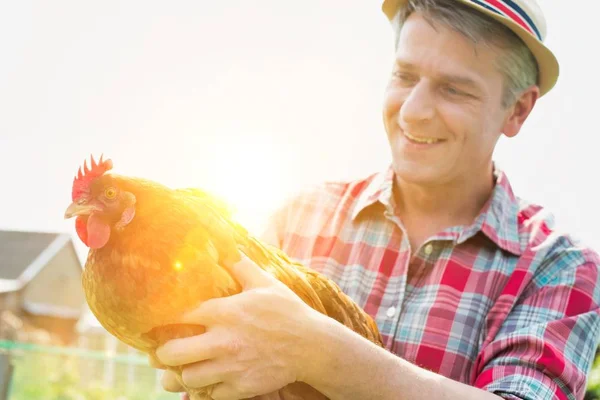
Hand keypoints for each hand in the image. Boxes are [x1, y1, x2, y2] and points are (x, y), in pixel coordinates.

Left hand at [154, 254, 322, 399]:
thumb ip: (240, 265)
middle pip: (171, 353)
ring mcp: (231, 367)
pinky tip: (212, 379)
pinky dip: (208, 389)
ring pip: (187, 378)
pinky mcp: (241, 387)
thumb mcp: (264, 283)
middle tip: (167, 351)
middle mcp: (222, 341)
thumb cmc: (288, 311)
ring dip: (184, 373)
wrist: (312, 345)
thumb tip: (224, 245)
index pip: (177, 316)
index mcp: (224, 312)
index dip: (165, 320)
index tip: (163, 323)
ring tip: (186, 367)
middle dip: (164, 353)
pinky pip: (210, 394)